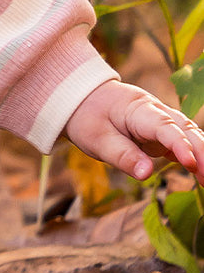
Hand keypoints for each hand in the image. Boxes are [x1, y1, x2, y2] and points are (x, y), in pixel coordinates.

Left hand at [65, 81, 203, 181]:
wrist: (81, 97)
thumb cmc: (87, 116)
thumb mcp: (97, 139)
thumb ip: (123, 156)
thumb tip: (147, 174)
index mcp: (138, 110)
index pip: (165, 126)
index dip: (179, 145)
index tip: (190, 164)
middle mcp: (156, 112)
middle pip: (185, 129)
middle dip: (201, 152)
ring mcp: (161, 121)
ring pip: (188, 134)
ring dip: (202, 155)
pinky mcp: (161, 132)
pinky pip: (183, 141)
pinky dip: (195, 155)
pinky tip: (202, 174)